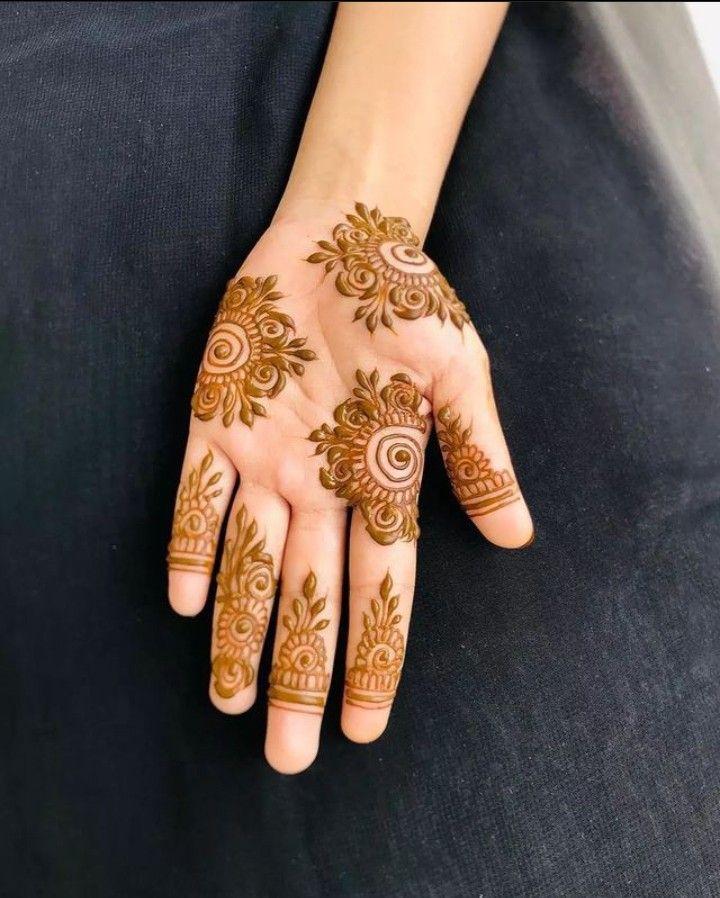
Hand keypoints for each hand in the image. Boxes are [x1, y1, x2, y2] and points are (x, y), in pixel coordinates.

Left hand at [167, 201, 532, 772]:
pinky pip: (199, 494)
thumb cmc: (408, 301)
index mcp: (381, 479)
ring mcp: (265, 458)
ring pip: (247, 562)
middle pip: (309, 596)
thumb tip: (516, 535)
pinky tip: (187, 600)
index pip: (380, 589)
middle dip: (299, 674)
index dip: (371, 658)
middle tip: (289, 755)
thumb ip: (480, 453)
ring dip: (239, 631)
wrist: (341, 239)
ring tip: (231, 703)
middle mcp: (320, 486)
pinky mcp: (216, 421)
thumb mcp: (459, 372)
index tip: (363, 727)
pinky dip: (192, 543)